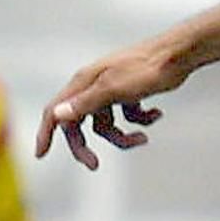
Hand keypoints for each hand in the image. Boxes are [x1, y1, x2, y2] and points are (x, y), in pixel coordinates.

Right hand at [36, 45, 179, 169]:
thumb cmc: (148, 67)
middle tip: (95, 164)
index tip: (42, 153)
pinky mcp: (129, 92)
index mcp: (84, 84)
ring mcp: (112, 90)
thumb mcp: (114, 89)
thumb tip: (59, 114)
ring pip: (107, 123)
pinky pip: (127, 115)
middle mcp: (94, 86)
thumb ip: (86, 103)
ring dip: (124, 135)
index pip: (56, 111)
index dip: (46, 133)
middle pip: (80, 123)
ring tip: (143, 138)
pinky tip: (155, 114)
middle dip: (86, 144)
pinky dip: (140, 120)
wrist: (177, 56)